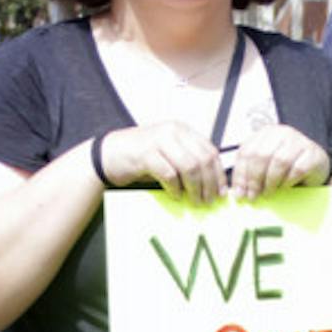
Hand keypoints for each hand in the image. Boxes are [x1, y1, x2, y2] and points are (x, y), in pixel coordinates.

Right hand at [96, 123, 223, 204]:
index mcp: (183, 130)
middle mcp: (174, 131)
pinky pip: (169, 173)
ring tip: (194, 201)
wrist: (109, 154)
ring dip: (194, 188)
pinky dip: (174, 188)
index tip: (221, 193)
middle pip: (202, 159)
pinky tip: (174, 196)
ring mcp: (160, 140)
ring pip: (189, 166)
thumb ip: (188, 162)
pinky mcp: (146, 153)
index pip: (210, 150)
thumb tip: (212, 185)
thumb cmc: (142, 158)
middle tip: (208, 201)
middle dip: (209, 183)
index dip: (218, 174)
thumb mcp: (169, 154)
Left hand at [227, 124, 329, 200]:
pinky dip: (288, 181)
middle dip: (254, 179)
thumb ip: (251, 173)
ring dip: (271, 182)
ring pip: (279, 161)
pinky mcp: (312, 153)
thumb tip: (239, 193)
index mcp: (265, 133)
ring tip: (269, 193)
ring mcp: (298, 140)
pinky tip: (285, 187)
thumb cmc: (287, 166)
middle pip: (261, 155)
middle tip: (253, 196)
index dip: (241, 174)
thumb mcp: (265, 165)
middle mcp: (281, 133)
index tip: (239, 193)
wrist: (316, 163)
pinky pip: (297, 169)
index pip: (246, 151)